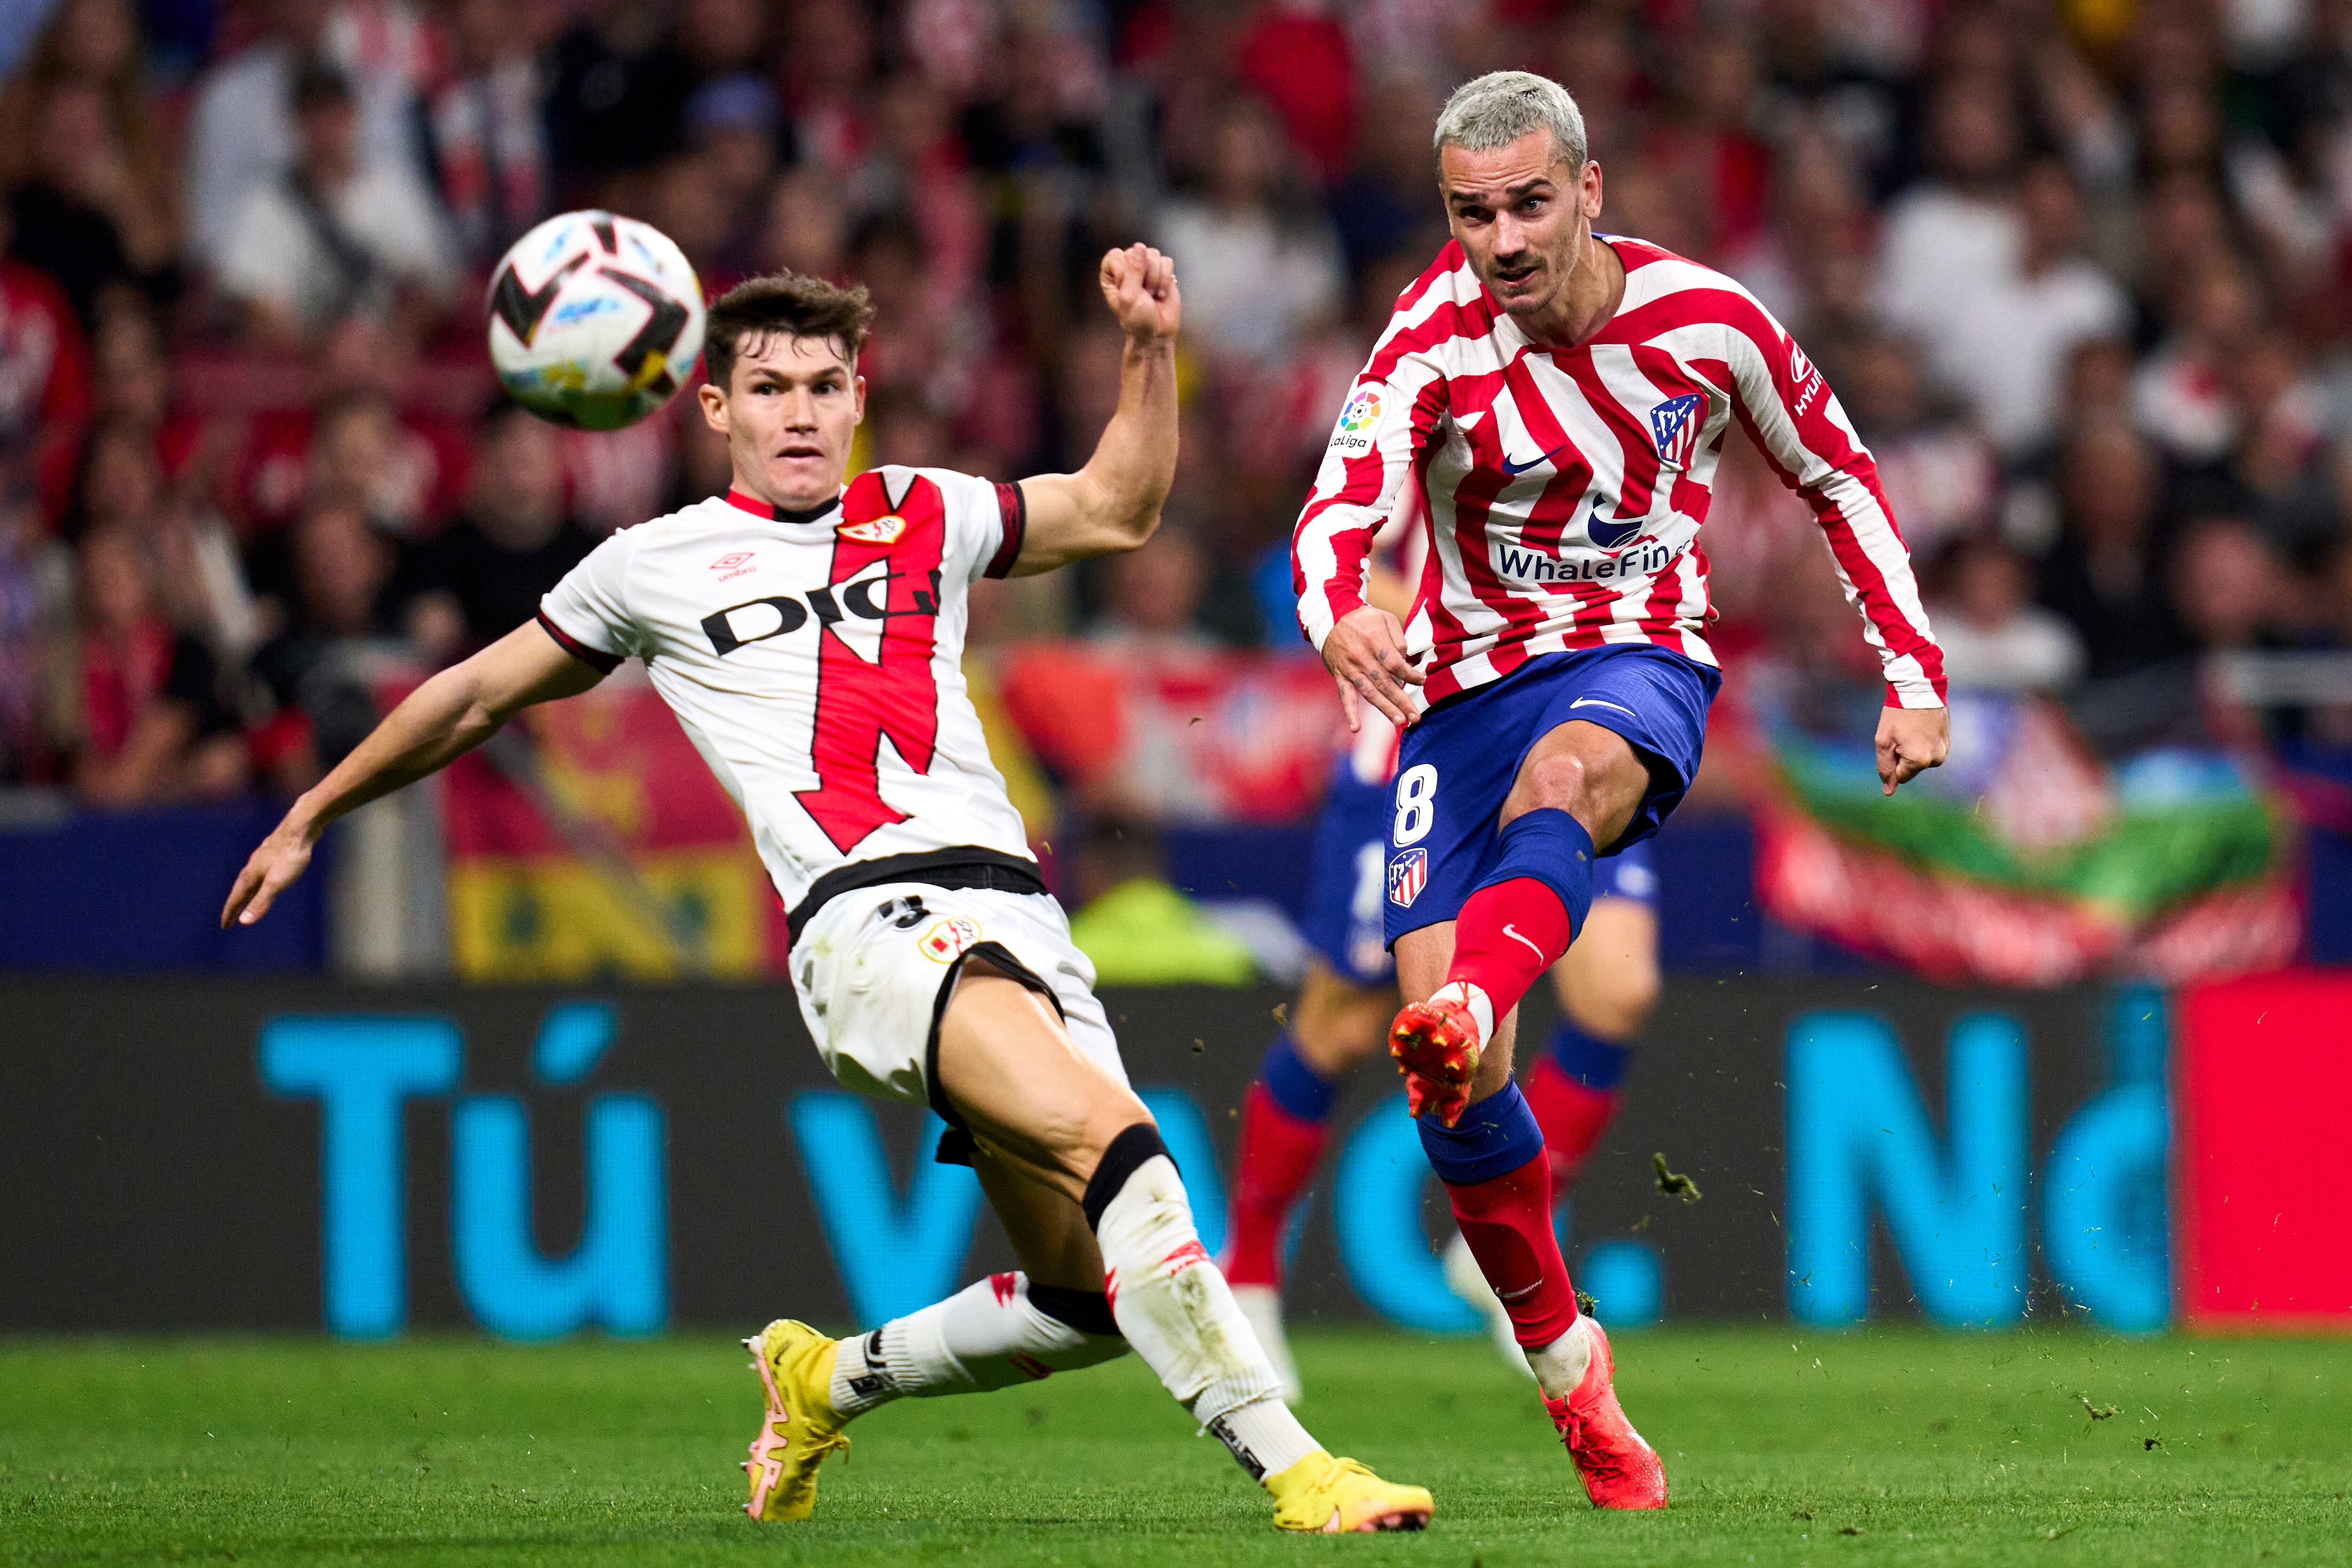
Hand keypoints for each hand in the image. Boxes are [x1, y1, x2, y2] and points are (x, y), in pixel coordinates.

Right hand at [221, 810, 319, 927]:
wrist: (301, 828)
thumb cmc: (289, 856)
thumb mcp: (276, 883)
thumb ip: (260, 902)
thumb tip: (243, 922)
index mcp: (250, 876)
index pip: (235, 899)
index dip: (230, 914)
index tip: (225, 926)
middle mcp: (252, 867)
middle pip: (240, 890)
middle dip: (235, 906)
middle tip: (230, 919)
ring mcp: (263, 859)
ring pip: (250, 880)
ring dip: (245, 893)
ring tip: (245, 901)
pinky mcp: (274, 853)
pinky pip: (261, 872)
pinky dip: (258, 882)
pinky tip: (264, 879)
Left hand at [1099, 243, 1179, 343]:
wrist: (1157, 332)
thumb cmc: (1137, 319)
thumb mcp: (1129, 297)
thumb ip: (1133, 271)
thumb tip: (1140, 247)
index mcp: (1111, 273)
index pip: (1116, 255)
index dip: (1124, 273)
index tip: (1127, 290)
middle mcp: (1127, 265)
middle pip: (1136, 252)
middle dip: (1143, 276)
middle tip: (1142, 295)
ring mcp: (1145, 266)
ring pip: (1153, 254)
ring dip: (1156, 278)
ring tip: (1152, 294)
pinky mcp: (1162, 269)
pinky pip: (1166, 262)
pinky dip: (1166, 279)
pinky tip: (1161, 293)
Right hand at [1322, 603, 1422, 730]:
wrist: (1331, 616)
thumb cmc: (1364, 618)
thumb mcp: (1385, 618)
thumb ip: (1398, 638)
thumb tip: (1405, 661)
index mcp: (1375, 641)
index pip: (1395, 664)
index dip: (1410, 675)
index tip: (1422, 681)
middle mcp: (1362, 657)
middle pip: (1385, 683)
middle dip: (1402, 701)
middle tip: (1416, 717)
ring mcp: (1350, 669)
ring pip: (1369, 692)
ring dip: (1385, 708)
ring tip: (1399, 722)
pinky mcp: (1340, 676)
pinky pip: (1345, 696)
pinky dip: (1350, 712)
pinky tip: (1355, 728)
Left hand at [1876, 704, 1949, 795]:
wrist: (1918, 689)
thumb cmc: (1897, 715)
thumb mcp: (1884, 742)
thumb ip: (1886, 769)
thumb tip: (1889, 792)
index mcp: (1919, 761)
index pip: (1901, 776)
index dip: (1893, 760)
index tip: (1894, 741)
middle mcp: (1936, 759)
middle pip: (1912, 768)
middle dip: (1904, 755)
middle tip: (1902, 733)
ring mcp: (1944, 750)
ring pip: (1922, 760)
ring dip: (1914, 748)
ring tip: (1912, 728)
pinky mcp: (1948, 741)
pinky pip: (1931, 750)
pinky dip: (1923, 741)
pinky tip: (1921, 726)